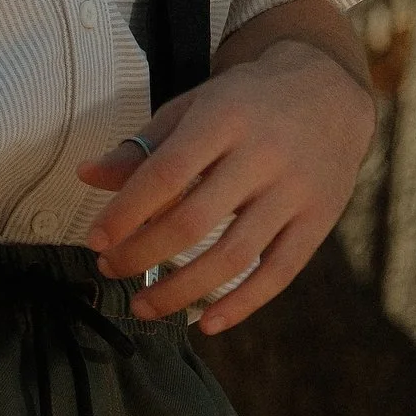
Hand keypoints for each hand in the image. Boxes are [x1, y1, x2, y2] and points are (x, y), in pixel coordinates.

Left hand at [78, 38, 376, 334]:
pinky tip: (205, 323)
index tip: (95, 241)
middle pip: (194, 221)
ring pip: (234, 257)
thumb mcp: (194, 107)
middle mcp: (263, 155)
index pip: (165, 174)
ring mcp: (295, 192)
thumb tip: (87, 175)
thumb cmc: (246, 103)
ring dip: (181, 291)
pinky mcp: (319, 221)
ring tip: (142, 306)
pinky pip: (279, 273)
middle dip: (143, 254)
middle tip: (109, 270)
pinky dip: (241, 305)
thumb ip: (144, 145)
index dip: (126, 213)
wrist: (329, 92)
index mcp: (224, 119)